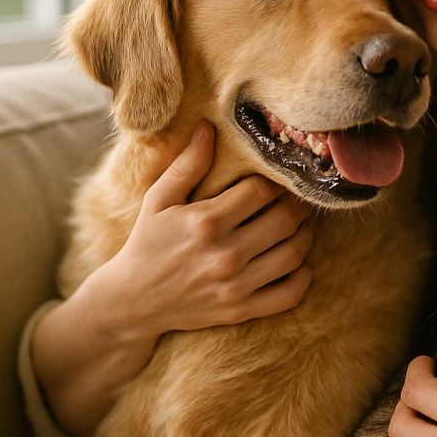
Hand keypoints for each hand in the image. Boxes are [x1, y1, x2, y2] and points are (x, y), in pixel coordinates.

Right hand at [89, 121, 315, 342]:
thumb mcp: (159, 200)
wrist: (132, 302)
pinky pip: (289, 294)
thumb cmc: (148, 242)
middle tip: (298, 197)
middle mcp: (225, 254)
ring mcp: (235, 286)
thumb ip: (187, 164)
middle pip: (284, 219)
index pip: (261, 190)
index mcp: (206, 221)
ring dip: (304, 235)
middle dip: (296, 204)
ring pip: (293, 253)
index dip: (275, 180)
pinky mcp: (241, 310)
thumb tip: (208, 126)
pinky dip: (302, 276)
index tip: (278, 177)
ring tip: (299, 223)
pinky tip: (297, 261)